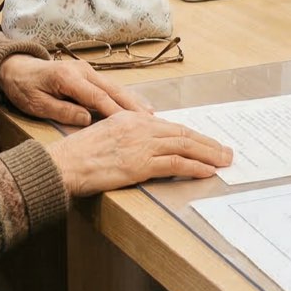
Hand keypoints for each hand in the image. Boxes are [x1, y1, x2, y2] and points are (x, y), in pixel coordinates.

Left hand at [0, 55, 151, 125]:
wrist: (15, 68)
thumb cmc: (24, 88)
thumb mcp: (37, 104)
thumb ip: (62, 111)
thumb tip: (87, 119)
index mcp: (68, 77)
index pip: (97, 96)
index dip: (115, 111)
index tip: (131, 124)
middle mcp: (82, 70)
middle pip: (112, 89)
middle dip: (132, 105)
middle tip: (150, 120)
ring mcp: (86, 70)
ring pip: (114, 86)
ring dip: (132, 100)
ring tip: (150, 114)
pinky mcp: (87, 73)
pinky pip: (109, 86)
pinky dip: (123, 96)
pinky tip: (136, 104)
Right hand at [47, 111, 233, 194]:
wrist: (64, 164)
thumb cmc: (79, 155)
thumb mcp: (105, 135)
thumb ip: (128, 137)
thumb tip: (147, 148)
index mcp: (132, 119)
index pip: (171, 126)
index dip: (193, 135)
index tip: (207, 142)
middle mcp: (140, 127)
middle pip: (183, 133)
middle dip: (208, 143)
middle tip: (226, 151)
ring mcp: (141, 145)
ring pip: (185, 146)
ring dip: (209, 154)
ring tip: (224, 161)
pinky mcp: (140, 164)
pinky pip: (176, 164)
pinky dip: (195, 167)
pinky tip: (207, 171)